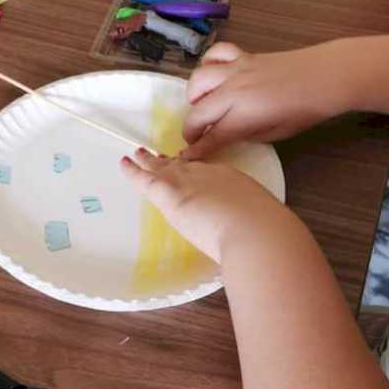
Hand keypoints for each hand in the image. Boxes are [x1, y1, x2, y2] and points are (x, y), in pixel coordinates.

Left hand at [119, 150, 292, 262]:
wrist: (257, 232)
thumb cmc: (264, 232)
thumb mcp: (260, 220)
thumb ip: (249, 222)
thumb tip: (252, 233)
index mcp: (230, 180)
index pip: (205, 173)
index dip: (192, 171)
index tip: (186, 170)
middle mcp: (208, 175)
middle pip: (182, 166)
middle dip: (169, 162)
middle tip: (157, 156)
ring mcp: (188, 182)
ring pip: (163, 168)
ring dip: (148, 162)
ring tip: (137, 155)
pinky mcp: (171, 194)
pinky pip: (146, 179)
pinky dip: (133, 171)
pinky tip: (124, 164)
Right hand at [181, 42, 348, 158]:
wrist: (324, 77)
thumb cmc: (304, 110)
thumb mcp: (275, 134)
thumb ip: (246, 134)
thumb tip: (228, 134)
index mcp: (243, 115)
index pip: (212, 136)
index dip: (197, 149)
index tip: (187, 157)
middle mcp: (233, 91)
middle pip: (198, 110)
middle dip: (191, 128)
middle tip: (195, 138)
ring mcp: (235, 70)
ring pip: (198, 79)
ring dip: (194, 96)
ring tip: (203, 106)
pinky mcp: (242, 55)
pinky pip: (215, 54)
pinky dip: (209, 63)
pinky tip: (214, 75)